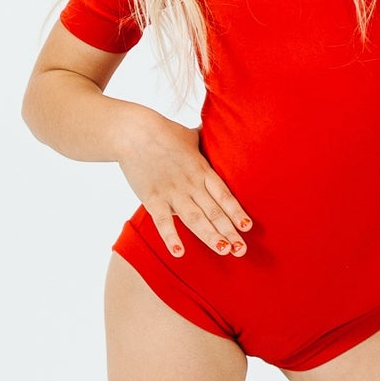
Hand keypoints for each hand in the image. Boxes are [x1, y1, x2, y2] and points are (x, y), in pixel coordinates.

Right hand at [116, 111, 252, 260]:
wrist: (132, 131)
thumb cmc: (163, 131)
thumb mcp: (190, 135)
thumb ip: (204, 139)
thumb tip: (216, 127)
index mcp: (202, 169)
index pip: (224, 195)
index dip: (236, 211)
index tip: (247, 227)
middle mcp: (191, 183)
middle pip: (214, 211)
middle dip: (229, 231)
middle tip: (241, 250)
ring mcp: (172, 191)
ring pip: (195, 218)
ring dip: (210, 236)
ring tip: (223, 250)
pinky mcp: (152, 197)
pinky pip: (162, 221)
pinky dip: (171, 237)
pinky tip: (179, 253)